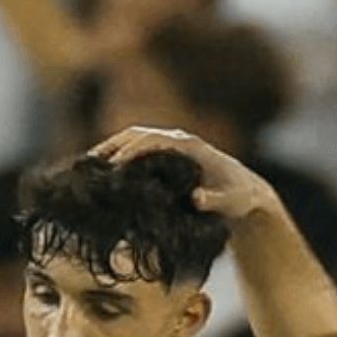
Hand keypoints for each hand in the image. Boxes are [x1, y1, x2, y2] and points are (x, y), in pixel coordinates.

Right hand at [90, 127, 279, 221]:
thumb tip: (196, 198)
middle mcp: (179, 140)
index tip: (112, 167)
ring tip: (89, 165)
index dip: (131, 152)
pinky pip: (139, 148)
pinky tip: (104, 169)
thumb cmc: (239, 198)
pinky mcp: (169, 154)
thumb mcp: (230, 202)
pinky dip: (120, 154)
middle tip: (89, 163)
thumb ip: (214, 201)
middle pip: (138, 134)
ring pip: (135, 138)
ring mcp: (173, 145)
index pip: (153, 141)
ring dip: (112, 148)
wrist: (248, 192)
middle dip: (113, 146)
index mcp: (190, 146)